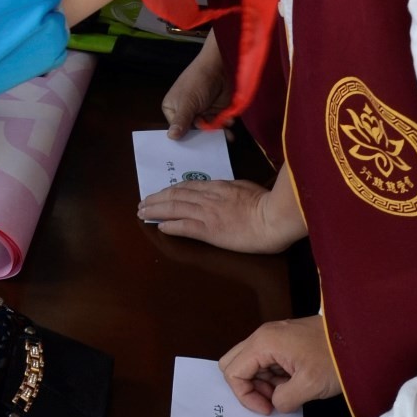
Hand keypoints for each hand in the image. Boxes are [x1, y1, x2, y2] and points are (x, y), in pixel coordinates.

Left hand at [139, 178, 293, 251]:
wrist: (274, 217)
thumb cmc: (267, 203)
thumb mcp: (246, 188)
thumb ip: (230, 189)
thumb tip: (220, 190)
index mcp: (217, 187)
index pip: (187, 186)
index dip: (170, 190)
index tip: (159, 193)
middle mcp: (208, 198)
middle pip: (175, 195)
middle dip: (156, 199)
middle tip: (142, 203)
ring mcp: (207, 213)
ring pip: (174, 208)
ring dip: (156, 210)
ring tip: (143, 213)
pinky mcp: (210, 230)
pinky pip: (184, 226)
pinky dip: (170, 225)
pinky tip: (160, 226)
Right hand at [162, 34, 230, 138]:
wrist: (220, 67)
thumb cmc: (198, 80)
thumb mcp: (187, 102)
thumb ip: (181, 121)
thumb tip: (170, 137)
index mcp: (173, 109)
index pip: (177, 129)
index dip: (185, 138)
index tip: (192, 150)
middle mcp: (187, 113)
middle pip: (192, 132)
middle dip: (202, 138)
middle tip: (211, 147)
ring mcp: (202, 112)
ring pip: (207, 131)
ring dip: (216, 133)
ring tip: (225, 136)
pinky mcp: (217, 112)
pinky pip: (219, 126)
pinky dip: (224, 128)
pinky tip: (229, 129)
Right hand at [219, 316, 340, 413]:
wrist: (360, 339)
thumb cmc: (336, 358)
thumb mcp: (308, 386)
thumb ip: (283, 399)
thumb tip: (276, 403)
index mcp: (263, 343)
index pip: (233, 372)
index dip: (245, 395)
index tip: (267, 408)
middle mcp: (263, 336)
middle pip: (235, 364)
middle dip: (248, 388)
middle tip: (271, 401)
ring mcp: (274, 337)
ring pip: (251, 364)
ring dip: (263, 384)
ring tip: (288, 394)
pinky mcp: (285, 342)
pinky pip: (267, 361)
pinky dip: (274, 377)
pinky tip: (294, 385)